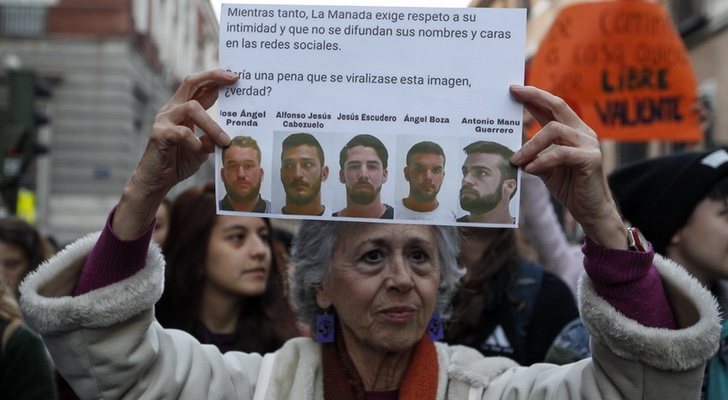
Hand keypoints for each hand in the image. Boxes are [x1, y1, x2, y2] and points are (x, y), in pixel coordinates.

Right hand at [114, 69, 238, 238]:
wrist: (156, 181)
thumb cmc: (178, 162)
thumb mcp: (201, 148)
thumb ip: (212, 137)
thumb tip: (231, 134)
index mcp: (182, 109)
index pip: (199, 87)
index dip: (216, 78)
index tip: (235, 76)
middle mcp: (171, 109)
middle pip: (191, 82)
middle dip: (213, 77)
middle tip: (232, 78)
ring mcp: (163, 120)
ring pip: (191, 108)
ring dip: (212, 125)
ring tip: (225, 140)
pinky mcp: (159, 134)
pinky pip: (182, 132)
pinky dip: (195, 142)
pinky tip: (199, 151)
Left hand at [509, 85, 626, 249]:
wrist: (591, 211)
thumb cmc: (570, 187)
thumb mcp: (546, 167)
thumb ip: (534, 154)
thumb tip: (512, 149)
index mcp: (573, 131)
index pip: (553, 108)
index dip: (535, 96)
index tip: (514, 89)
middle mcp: (583, 133)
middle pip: (558, 105)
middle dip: (534, 96)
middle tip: (514, 93)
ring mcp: (589, 144)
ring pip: (554, 131)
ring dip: (531, 145)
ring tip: (516, 160)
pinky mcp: (591, 159)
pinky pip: (561, 154)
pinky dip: (542, 160)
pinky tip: (530, 169)